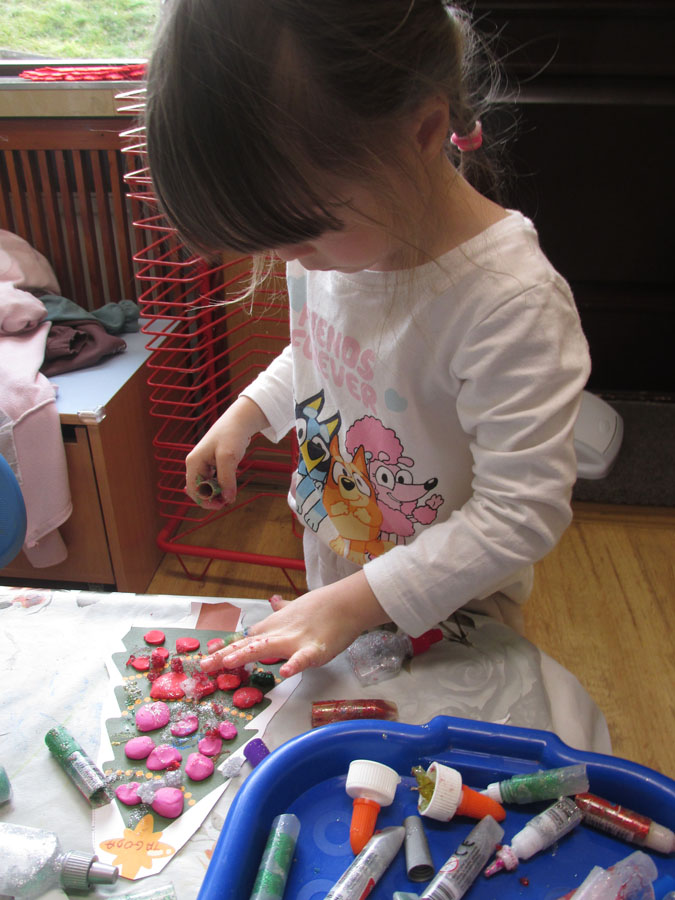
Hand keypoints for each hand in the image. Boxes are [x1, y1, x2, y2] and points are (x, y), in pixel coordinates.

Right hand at [185, 396, 268, 507]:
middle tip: (228, 502)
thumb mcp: (228, 457)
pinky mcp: (213, 464)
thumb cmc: (231, 434)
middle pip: (199, 489)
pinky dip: (221, 486)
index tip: (221, 505)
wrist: (240, 420)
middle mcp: (196, 464)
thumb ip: (226, 479)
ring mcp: (204, 464)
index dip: (205, 501)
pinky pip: (214, 480)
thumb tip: (227, 499)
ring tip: (230, 496)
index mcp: (194, 462)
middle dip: (211, 498)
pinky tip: (230, 487)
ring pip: (207, 486)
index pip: (193, 490)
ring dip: (217, 493)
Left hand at [200, 571, 389, 676]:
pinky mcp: (315, 649)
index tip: (205, 660)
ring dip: (247, 654)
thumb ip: (282, 608)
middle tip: (203, 666)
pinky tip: (284, 673)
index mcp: (273, 627)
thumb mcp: (296, 607)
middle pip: (247, 645)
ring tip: (228, 662)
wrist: (345, 602)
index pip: (244, 640)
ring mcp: (296, 641)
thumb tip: (273, 601)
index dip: (224, 650)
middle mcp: (279, 634)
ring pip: (267, 648)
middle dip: (224, 656)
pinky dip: (294, 665)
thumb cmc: (323, 606)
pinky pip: (303, 658)